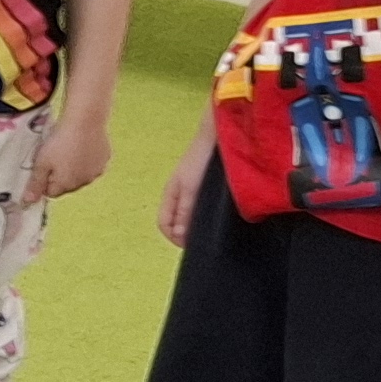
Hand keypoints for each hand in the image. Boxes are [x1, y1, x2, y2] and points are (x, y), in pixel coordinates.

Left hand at [40, 107, 113, 198]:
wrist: (85, 120)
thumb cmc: (59, 142)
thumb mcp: (41, 162)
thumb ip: (35, 184)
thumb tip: (28, 202)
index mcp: (66, 185)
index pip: (51, 192)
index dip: (45, 180)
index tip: (43, 165)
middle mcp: (84, 182)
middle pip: (68, 185)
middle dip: (60, 175)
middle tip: (56, 155)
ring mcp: (97, 171)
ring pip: (82, 174)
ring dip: (75, 167)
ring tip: (70, 148)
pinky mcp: (106, 158)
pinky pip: (93, 163)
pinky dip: (87, 158)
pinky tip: (83, 144)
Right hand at [157, 118, 217, 247]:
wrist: (216, 137)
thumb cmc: (200, 160)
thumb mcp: (191, 189)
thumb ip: (185, 212)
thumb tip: (179, 235)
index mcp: (170, 195)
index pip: (164, 224)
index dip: (174, 237)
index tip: (192, 244)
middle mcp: (178, 195)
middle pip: (175, 222)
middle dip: (185, 232)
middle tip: (203, 238)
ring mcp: (190, 190)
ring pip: (187, 215)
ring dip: (195, 223)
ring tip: (210, 227)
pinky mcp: (202, 186)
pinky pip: (198, 206)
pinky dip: (203, 214)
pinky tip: (215, 214)